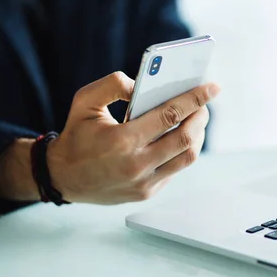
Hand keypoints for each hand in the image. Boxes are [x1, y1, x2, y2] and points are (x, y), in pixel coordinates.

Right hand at [47, 71, 218, 203]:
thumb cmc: (76, 135)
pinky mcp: (147, 193)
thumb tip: (142, 84)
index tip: (213, 87)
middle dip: (201, 117)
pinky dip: (182, 150)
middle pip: (186, 139)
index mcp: (122, 140)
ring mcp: (144, 183)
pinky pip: (175, 170)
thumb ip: (112, 85)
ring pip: (187, 158)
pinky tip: (180, 137)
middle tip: (204, 103)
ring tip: (196, 119)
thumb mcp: (84, 101)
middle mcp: (136, 165)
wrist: (63, 177)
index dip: (195, 99)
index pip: (170, 115)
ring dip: (197, 136)